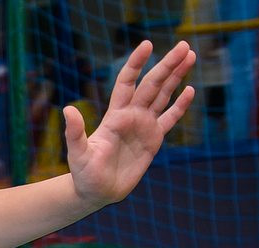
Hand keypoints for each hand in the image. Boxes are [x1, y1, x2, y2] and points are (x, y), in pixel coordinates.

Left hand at [66, 40, 195, 207]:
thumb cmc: (84, 173)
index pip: (127, 82)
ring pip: (163, 96)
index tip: (147, 44)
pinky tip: (190, 90)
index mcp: (115, 115)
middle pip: (152, 84)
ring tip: (190, 56)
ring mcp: (143, 126)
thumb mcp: (78, 153)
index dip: (136, 64)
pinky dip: (180, 106)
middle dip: (167, 65)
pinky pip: (169, 119)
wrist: (96, 192)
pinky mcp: (153, 140)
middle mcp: (131, 116)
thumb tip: (68, 110)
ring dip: (176, 77)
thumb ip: (75, 132)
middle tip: (183, 45)